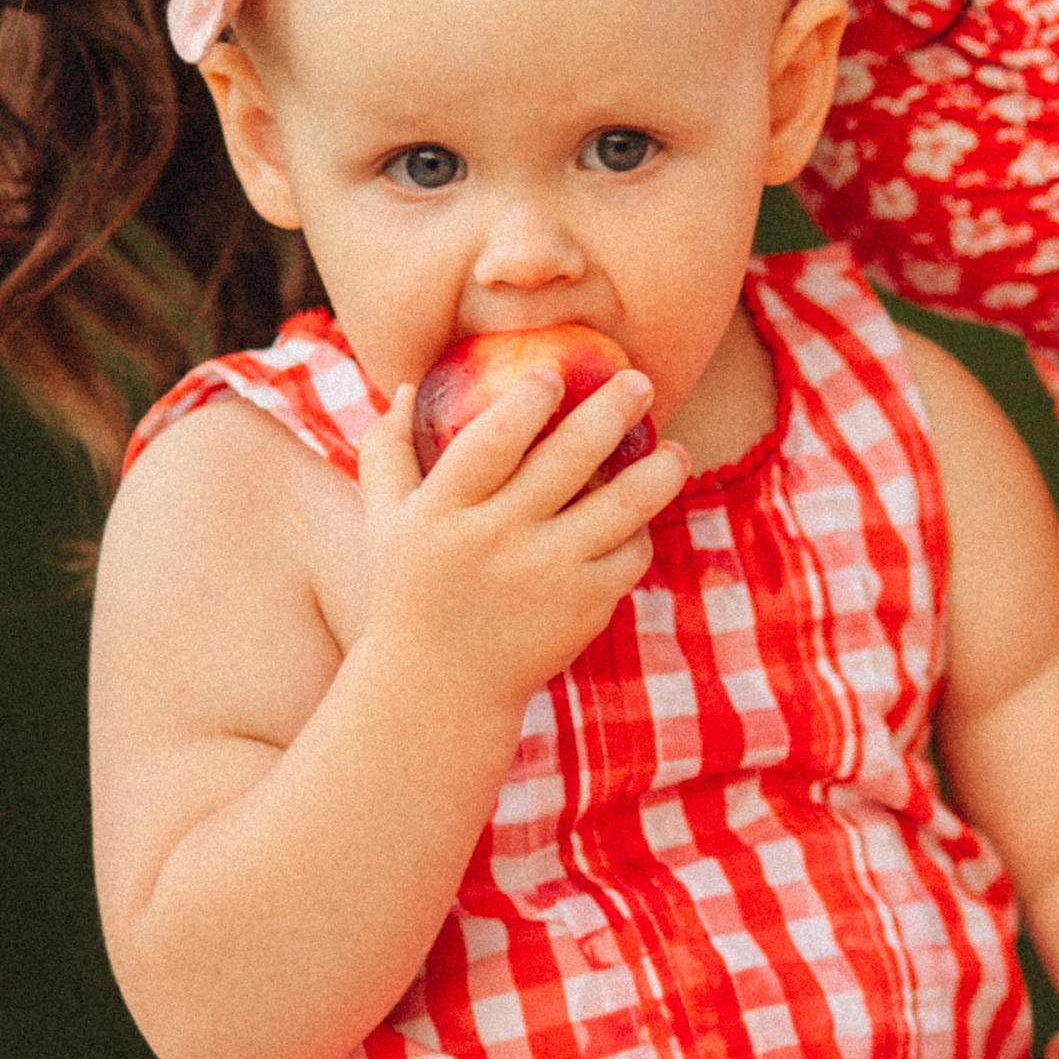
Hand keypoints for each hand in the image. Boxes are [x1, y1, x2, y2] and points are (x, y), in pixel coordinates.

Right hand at [357, 360, 686, 719]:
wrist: (442, 687)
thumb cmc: (412, 589)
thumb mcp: (384, 522)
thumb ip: (387, 451)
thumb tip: (405, 386)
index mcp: (443, 512)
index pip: (491, 441)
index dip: (528, 400)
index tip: (554, 371)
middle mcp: (496, 541)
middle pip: (568, 460)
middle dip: (612, 410)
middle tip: (639, 381)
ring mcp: (545, 576)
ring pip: (620, 508)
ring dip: (658, 471)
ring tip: (673, 448)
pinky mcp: (583, 607)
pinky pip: (630, 554)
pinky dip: (640, 530)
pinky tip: (643, 512)